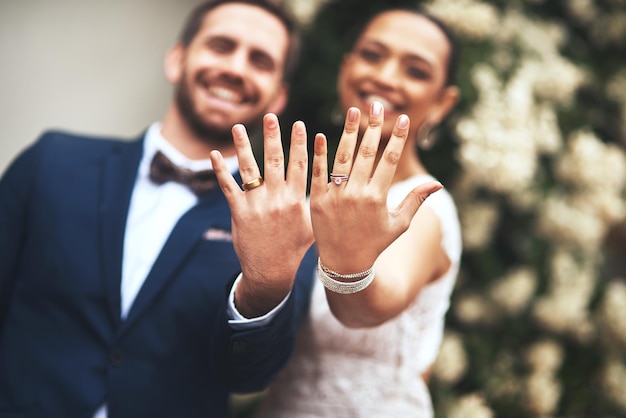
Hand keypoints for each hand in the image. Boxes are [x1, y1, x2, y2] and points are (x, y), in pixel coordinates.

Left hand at [210, 114, 313, 316]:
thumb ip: (315, 202)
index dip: (300, 144)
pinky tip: (215, 154)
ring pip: (249, 170)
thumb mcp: (312, 225)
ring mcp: (257, 205)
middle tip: (270, 116)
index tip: (299, 124)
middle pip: (275, 161)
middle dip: (272, 137)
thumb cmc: (295, 249)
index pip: (300, 166)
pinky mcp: (239, 213)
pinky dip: (220, 171)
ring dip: (242, 147)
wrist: (271, 273)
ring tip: (238, 127)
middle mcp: (277, 199)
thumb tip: (327, 184)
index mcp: (297, 200)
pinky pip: (228, 188)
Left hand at [309, 102, 441, 274]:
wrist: (343, 264)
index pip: (389, 160)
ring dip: (349, 132)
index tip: (403, 120)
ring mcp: (336, 195)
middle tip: (377, 105)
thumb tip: (438, 183)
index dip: (397, 138)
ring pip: (343, 157)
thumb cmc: (375, 243)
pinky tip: (323, 134)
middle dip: (373, 127)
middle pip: (367, 153)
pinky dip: (321, 153)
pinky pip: (319, 172)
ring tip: (354, 111)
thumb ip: (415, 201)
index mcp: (378, 197)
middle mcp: (357, 193)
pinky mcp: (318, 199)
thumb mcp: (398, 224)